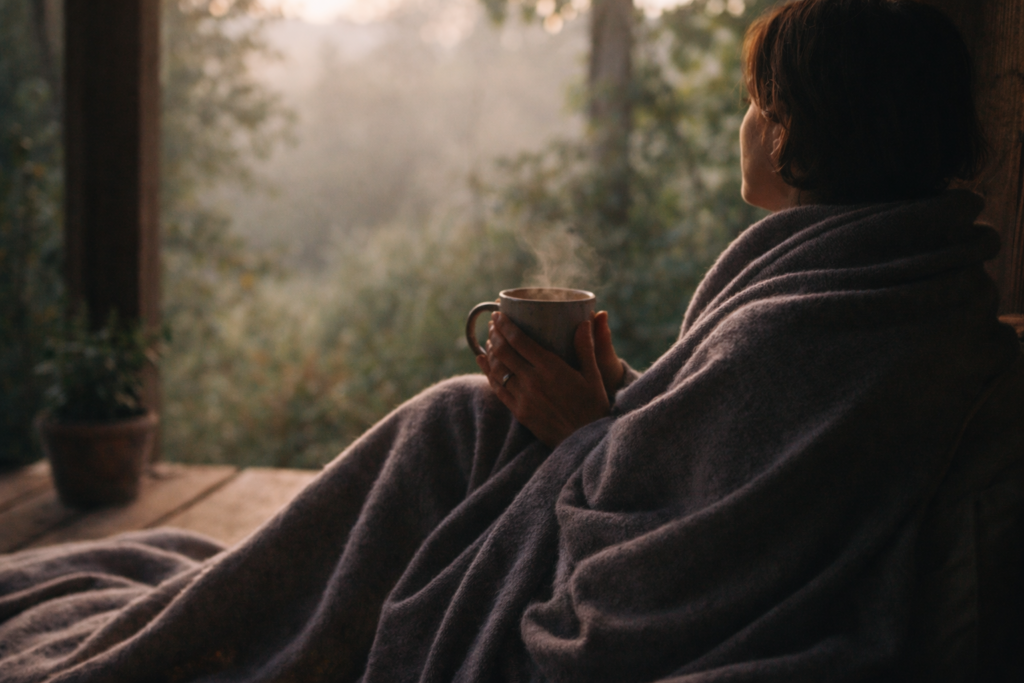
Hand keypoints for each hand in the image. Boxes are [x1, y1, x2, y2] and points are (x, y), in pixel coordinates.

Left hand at [475, 311, 623, 447]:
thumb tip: (584, 321)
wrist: (584, 442)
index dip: (505, 325)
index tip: (498, 314)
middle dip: (495, 334)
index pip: (519, 341)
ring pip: (497, 369)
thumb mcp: (593, 376)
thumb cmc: (593, 407)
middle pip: (504, 352)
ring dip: (490, 351)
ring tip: (490, 339)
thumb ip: (586, 348)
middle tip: (493, 323)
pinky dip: (488, 372)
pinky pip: (497, 388)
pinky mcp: (518, 411)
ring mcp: (523, 397)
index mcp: (551, 368)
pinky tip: (482, 361)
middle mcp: (532, 381)